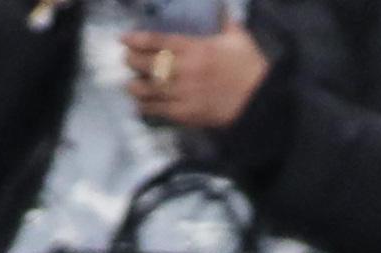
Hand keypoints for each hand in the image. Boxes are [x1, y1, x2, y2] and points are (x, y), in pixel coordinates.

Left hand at [122, 23, 266, 128]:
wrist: (257, 100)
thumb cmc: (248, 67)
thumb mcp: (237, 38)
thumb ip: (224, 21)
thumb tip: (219, 6)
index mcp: (195, 49)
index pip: (158, 42)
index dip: (137, 39)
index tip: (123, 38)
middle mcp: (183, 70)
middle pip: (147, 65)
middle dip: (131, 61)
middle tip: (126, 59)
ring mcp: (182, 93)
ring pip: (148, 90)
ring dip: (135, 87)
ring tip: (130, 85)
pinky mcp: (184, 113)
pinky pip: (158, 110)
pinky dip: (146, 108)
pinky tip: (140, 106)